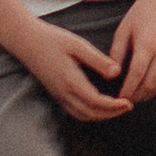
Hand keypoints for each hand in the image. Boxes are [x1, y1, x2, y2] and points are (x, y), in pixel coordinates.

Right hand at [19, 20, 134, 120]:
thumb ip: (98, 60)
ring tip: (117, 108)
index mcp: (71, 81)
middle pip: (91, 113)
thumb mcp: (78, 45)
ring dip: (101, 115)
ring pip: (83, 115)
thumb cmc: (53, 39)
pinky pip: (75, 111)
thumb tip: (116, 73)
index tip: (129, 103)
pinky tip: (100, 106)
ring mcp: (58, 95)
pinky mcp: (56, 94)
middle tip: (128, 106)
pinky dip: (90, 114)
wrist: (26, 41)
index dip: (114, 106)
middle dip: (111, 114)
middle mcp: (64, 93)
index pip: (96, 102)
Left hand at [104, 0, 155, 102]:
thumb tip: (111, 74)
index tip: (118, 98)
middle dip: (135, 96)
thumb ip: (116, 53)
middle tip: (123, 101)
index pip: (136, 75)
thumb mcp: (123, 31)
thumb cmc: (140, 14)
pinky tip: (144, 88)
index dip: (127, 90)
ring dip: (145, 94)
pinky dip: (155, 88)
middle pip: (149, 84)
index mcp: (147, 45)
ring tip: (132, 96)